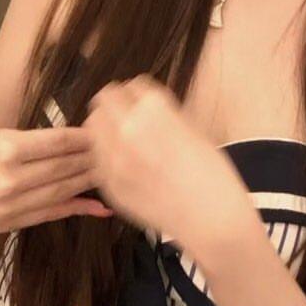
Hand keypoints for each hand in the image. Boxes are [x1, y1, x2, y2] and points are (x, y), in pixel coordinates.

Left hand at [83, 75, 252, 250]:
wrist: (211, 220)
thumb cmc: (212, 176)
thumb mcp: (194, 130)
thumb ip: (164, 114)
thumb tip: (146, 105)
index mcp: (154, 110)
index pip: (132, 85)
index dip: (139, 94)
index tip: (142, 102)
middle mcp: (129, 130)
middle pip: (104, 100)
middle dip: (116, 106)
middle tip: (126, 117)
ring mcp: (114, 159)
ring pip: (92, 127)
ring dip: (106, 128)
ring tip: (123, 140)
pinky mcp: (109, 184)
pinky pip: (96, 158)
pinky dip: (106, 155)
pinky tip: (125, 163)